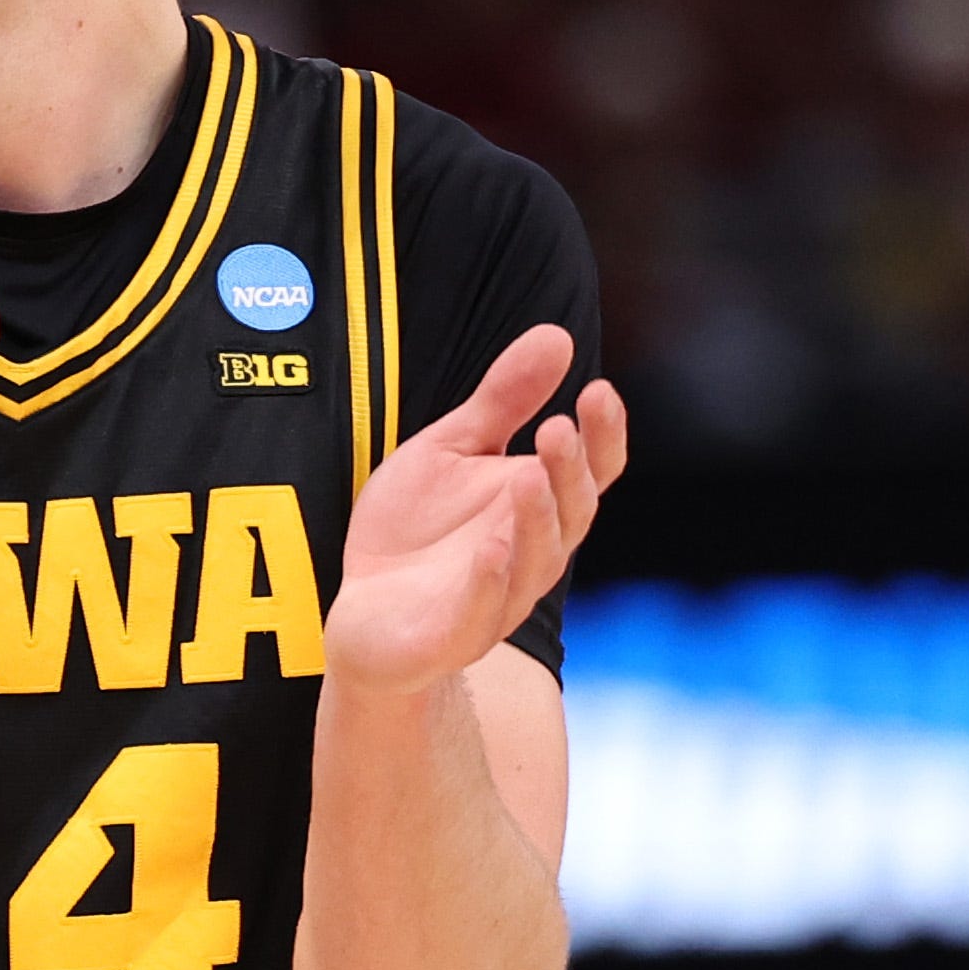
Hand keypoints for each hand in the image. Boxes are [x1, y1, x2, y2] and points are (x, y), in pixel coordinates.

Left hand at [327, 325, 625, 693]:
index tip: (598, 391)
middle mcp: (531, 553)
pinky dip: (489, 583)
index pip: (591, 472)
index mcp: (539, 506)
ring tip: (531, 476)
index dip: (602, 436)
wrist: (365, 614)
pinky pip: (482, 612)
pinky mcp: (455, 634)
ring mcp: (498, 598)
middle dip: (570, 472)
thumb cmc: (417, 532)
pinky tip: (489, 550)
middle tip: (558, 428)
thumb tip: (556, 335)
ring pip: (535, 563)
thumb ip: (502, 401)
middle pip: (571, 514)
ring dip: (537, 521)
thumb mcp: (452, 450)